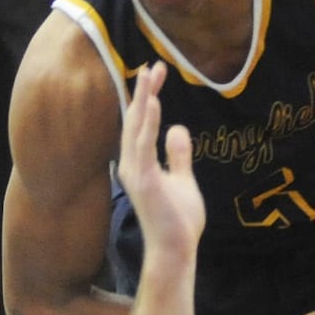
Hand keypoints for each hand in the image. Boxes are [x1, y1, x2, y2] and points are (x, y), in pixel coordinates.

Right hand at [116, 64, 203, 254]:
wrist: (175, 249)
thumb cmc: (178, 221)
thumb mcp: (183, 180)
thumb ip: (178, 156)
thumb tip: (178, 129)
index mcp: (139, 163)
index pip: (141, 124)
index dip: (147, 97)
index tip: (157, 74)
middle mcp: (131, 164)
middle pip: (135, 120)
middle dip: (144, 91)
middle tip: (152, 65)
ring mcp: (135, 172)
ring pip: (136, 127)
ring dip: (143, 99)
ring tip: (148, 73)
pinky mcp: (144, 180)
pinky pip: (144, 146)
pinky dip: (147, 123)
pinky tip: (152, 103)